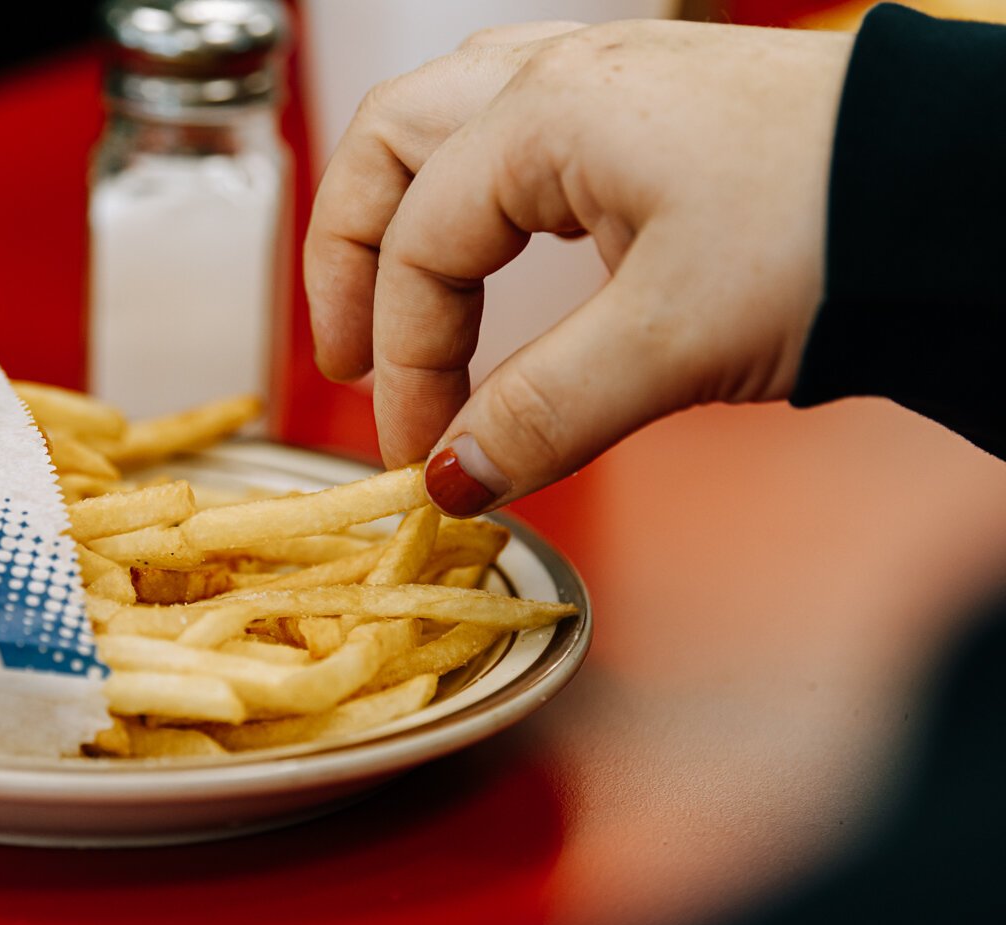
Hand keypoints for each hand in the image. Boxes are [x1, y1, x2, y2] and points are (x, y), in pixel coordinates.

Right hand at [304, 19, 853, 514]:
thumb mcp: (672, 340)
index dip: (404, 363)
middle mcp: (557, 80)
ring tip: (386, 295)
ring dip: (395, 210)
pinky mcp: (643, 111)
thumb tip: (453, 481)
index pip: (419, 248)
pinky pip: (505, 131)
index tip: (422, 455)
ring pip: (438, 123)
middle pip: (387, 148)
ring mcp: (601, 83)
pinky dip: (464, 193)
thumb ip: (543, 413)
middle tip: (343, 359)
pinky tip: (483, 243)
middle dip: (346, 257)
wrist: (959, 185)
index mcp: (544, 118)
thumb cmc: (838, 227)